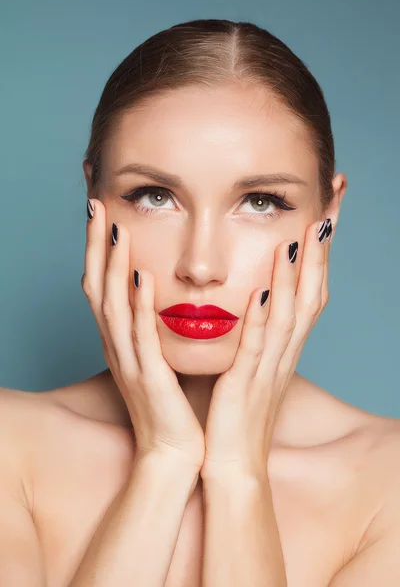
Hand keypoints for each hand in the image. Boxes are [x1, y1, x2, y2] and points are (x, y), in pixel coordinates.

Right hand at [81, 199, 204, 472]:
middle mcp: (118, 347)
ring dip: (114, 267)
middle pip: (99, 288)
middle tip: (96, 206)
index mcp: (122, 341)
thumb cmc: (170, 406)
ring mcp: (129, 362)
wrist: (173, 453)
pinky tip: (143, 277)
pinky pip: (141, 337)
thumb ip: (154, 328)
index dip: (100, 250)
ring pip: (114, 307)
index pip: (104, 286)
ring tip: (117, 229)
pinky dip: (139, 306)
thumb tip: (163, 294)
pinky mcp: (148, 379)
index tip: (104, 214)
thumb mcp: (157, 358)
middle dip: (97, 246)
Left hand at [200, 218, 332, 480]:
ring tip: (303, 233)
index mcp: (284, 345)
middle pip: (311, 292)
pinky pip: (256, 348)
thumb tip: (255, 297)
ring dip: (296, 274)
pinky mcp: (245, 385)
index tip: (327, 208)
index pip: (310, 288)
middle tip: (333, 203)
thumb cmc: (238, 412)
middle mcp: (285, 352)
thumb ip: (258, 331)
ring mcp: (268, 368)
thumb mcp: (253, 364)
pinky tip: (262, 291)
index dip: (320, 250)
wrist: (232, 463)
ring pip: (290, 314)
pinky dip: (261, 319)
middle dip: (322, 248)